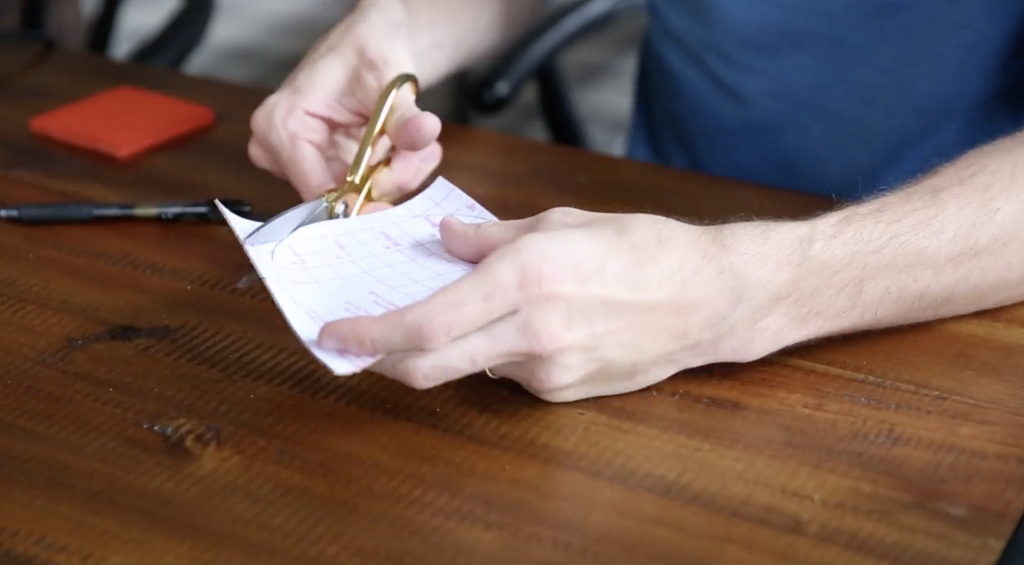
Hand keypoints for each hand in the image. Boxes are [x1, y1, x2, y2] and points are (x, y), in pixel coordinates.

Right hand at [248, 0, 441, 208]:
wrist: (372, 48)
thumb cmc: (367, 54)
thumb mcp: (389, 80)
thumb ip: (404, 115)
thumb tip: (424, 131)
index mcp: (283, 123)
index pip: (314, 187)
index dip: (358, 201)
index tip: (397, 191)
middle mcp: (283, 151)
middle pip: (341, 196)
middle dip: (390, 179)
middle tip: (423, 153)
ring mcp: (305, 165)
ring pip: (360, 197)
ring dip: (399, 174)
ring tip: (421, 144)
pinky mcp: (327, 173)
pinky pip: (368, 191)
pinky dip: (396, 173)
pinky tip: (411, 148)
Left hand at [317, 207, 785, 402]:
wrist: (708, 298)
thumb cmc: (643, 248)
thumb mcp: (561, 223)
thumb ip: (490, 237)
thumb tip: (445, 240)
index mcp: (526, 278)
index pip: (427, 323)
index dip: (373, 334)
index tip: (336, 333)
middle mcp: (532, 332)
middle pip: (432, 366)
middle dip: (385, 359)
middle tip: (361, 345)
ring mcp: (549, 370)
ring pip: (471, 368)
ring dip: (453, 345)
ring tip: (475, 311)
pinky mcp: (564, 392)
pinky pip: (510, 374)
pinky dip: (498, 352)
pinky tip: (529, 326)